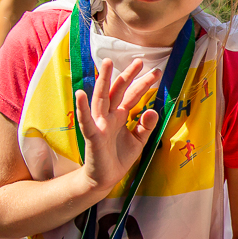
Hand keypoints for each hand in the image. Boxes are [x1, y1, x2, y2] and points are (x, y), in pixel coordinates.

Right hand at [75, 58, 160, 191]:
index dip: (143, 83)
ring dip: (103, 81)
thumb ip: (146, 126)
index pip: (132, 95)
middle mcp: (109, 115)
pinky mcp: (92, 136)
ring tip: (107, 64)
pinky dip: (83, 107)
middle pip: (118, 91)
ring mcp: (99, 124)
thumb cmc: (119, 157)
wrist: (105, 178)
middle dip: (127, 75)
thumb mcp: (139, 141)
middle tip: (140, 60)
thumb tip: (152, 109)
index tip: (156, 71)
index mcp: (120, 115)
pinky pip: (86, 120)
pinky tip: (81, 94)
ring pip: (101, 98)